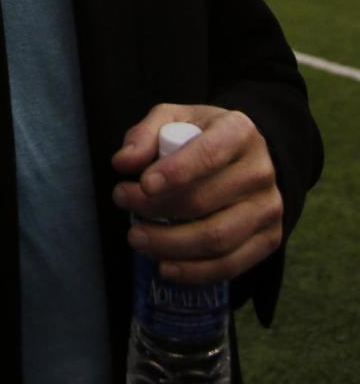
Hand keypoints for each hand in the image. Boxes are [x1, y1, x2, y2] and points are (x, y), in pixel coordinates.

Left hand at [111, 103, 282, 283]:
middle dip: (157, 208)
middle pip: (206, 200)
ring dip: (170, 244)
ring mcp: (268, 208)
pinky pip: (230, 265)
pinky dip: (193, 271)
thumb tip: (123, 163)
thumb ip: (145, 135)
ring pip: (217, 238)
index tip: (143, 184)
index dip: (176, 172)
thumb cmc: (200, 135)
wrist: (245, 157)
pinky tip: (164, 266)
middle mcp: (260, 171)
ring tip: (136, 238)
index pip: (208, 155)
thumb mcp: (173, 118)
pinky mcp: (269, 239)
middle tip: (122, 202)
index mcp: (239, 132)